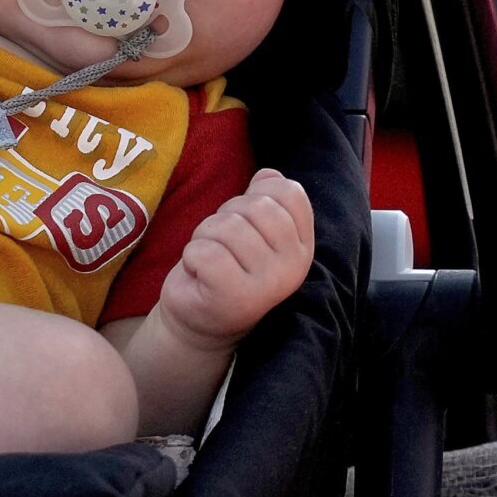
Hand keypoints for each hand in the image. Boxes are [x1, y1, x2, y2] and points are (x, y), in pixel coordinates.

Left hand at [156, 168, 313, 353]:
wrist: (202, 322)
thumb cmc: (226, 268)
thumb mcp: (252, 230)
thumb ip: (266, 199)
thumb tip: (270, 174)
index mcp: (303, 246)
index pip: (289, 192)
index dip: (255, 195)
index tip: (246, 224)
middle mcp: (294, 266)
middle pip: (255, 206)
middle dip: (225, 218)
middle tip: (222, 246)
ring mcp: (269, 284)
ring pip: (227, 227)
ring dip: (205, 238)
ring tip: (210, 262)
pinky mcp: (236, 297)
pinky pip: (205, 252)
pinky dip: (192, 257)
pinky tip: (200, 275)